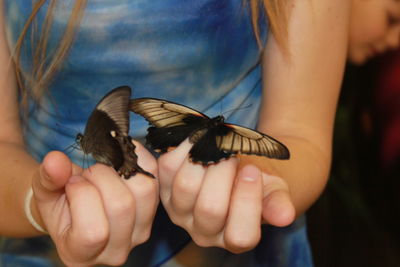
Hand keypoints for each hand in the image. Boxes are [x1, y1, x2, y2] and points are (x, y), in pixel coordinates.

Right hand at [30, 141, 157, 266]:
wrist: (75, 206)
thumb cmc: (59, 204)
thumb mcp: (45, 193)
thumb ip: (47, 178)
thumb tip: (54, 160)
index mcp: (82, 254)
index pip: (94, 231)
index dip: (82, 196)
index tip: (72, 182)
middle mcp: (116, 250)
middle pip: (122, 206)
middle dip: (101, 177)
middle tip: (87, 173)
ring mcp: (140, 232)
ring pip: (144, 191)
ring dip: (121, 169)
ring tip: (104, 169)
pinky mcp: (154, 211)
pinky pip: (155, 178)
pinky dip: (142, 160)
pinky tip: (123, 156)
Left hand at [158, 139, 294, 252]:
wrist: (237, 167)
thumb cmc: (259, 181)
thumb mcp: (274, 190)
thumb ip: (278, 203)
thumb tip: (284, 216)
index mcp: (235, 237)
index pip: (240, 235)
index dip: (247, 202)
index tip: (253, 170)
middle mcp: (204, 231)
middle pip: (210, 209)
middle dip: (224, 173)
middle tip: (233, 153)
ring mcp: (180, 212)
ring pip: (185, 188)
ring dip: (203, 159)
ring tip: (217, 145)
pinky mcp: (164, 190)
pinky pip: (168, 168)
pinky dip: (184, 148)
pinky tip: (200, 139)